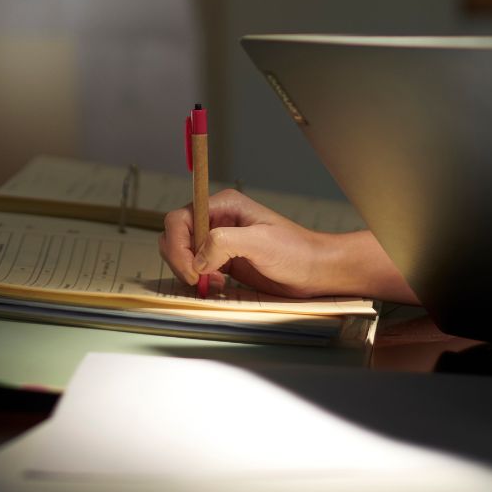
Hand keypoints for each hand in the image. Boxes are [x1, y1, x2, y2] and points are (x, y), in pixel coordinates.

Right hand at [158, 189, 419, 302]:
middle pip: (176, 237)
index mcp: (224, 205)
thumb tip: (199, 258)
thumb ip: (224, 242)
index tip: (193, 269)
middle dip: (182, 261)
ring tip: (215, 282)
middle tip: (201, 280)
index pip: (180, 219)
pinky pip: (195, 268)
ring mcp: (219, 241)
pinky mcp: (223, 260)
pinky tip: (219, 285)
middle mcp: (218, 220)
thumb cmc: (296, 252)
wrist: (315, 271)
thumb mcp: (260, 242)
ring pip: (183, 254)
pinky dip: (198, 280)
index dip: (178, 245)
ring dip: (190, 272)